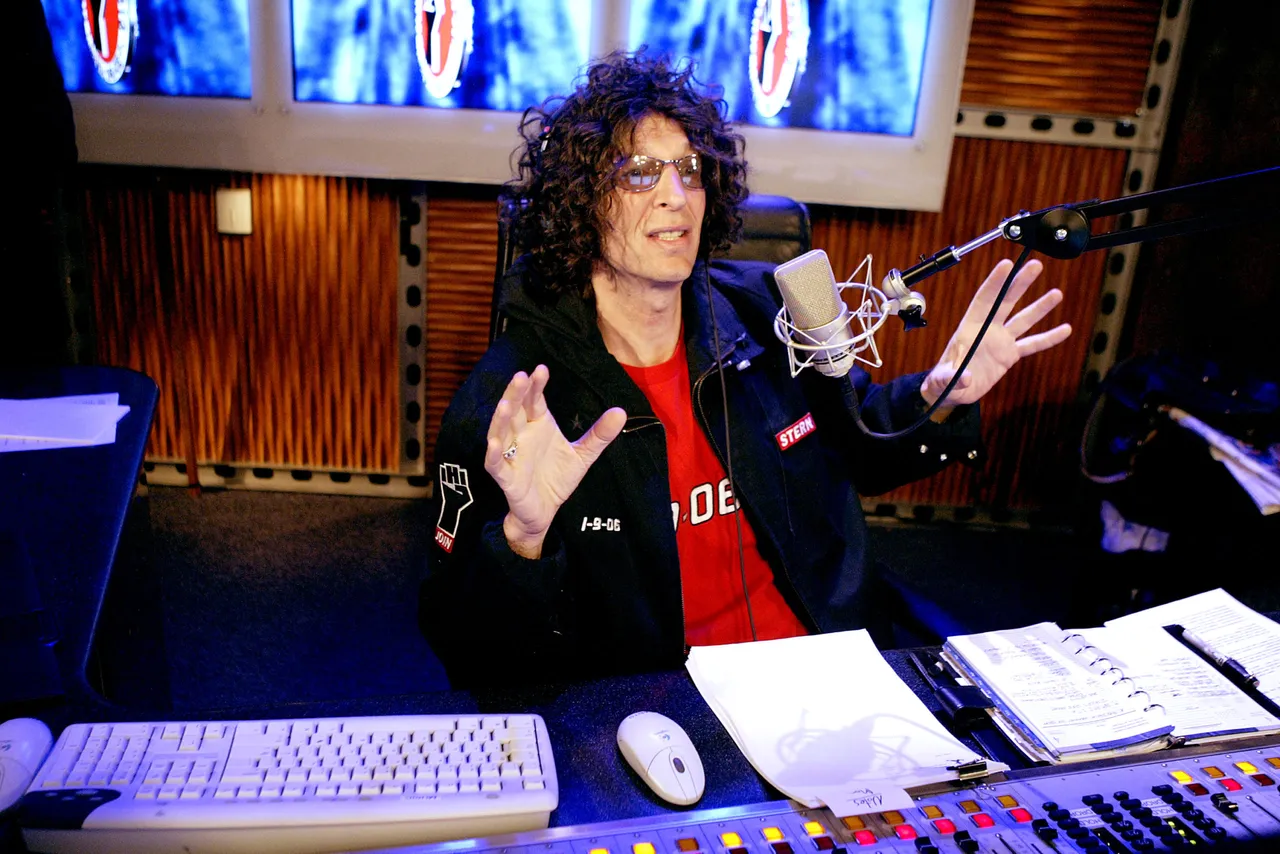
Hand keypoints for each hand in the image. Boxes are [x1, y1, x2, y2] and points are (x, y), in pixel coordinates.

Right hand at [485, 364, 626, 557]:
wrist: (546, 511)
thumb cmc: (557, 477)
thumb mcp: (583, 455)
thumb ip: (599, 435)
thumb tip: (621, 412)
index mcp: (537, 425)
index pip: (534, 400)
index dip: (536, 386)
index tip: (541, 369)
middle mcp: (521, 435)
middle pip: (514, 410)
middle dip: (515, 394)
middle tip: (520, 376)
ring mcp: (511, 455)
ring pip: (500, 432)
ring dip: (501, 419)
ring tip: (505, 404)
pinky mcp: (505, 477)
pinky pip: (495, 463)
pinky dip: (494, 453)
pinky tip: (496, 443)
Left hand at [921, 258, 1071, 411]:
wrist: (952, 392)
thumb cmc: (941, 381)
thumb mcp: (941, 380)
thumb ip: (950, 377)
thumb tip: (965, 377)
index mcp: (969, 328)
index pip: (984, 300)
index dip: (995, 282)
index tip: (1007, 264)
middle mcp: (987, 330)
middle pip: (1006, 302)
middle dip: (1020, 283)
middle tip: (1035, 265)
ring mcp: (1000, 341)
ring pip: (1023, 320)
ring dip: (1040, 307)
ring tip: (1057, 293)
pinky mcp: (1009, 355)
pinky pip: (1032, 344)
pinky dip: (1049, 338)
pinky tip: (1066, 329)